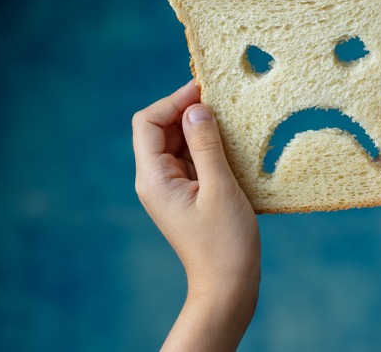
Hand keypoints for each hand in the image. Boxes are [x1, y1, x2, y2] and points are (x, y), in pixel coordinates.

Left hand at [132, 80, 259, 350]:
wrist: (228, 288)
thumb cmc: (226, 243)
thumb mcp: (220, 187)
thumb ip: (206, 144)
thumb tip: (196, 108)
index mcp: (154, 178)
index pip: (148, 122)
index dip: (173, 100)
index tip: (205, 91)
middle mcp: (155, 180)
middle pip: (160, 129)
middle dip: (187, 111)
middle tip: (223, 101)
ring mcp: (170, 188)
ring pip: (177, 142)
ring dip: (200, 128)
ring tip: (231, 121)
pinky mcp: (186, 195)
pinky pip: (191, 159)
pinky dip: (207, 147)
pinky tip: (232, 145)